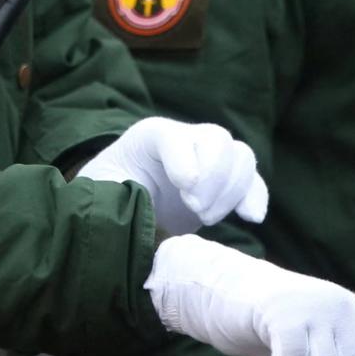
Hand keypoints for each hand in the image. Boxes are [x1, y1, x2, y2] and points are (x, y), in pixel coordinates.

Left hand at [78, 117, 269, 236]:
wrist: (121, 208)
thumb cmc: (104, 197)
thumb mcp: (99, 192)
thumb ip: (111, 196)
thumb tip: (137, 214)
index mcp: (150, 137)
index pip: (173, 137)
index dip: (183, 160)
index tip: (185, 188)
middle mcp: (186, 140)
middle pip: (218, 140)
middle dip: (212, 177)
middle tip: (194, 207)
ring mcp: (210, 161)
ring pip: (241, 157)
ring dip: (231, 191)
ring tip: (205, 217)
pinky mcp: (225, 187)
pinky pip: (253, 182)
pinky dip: (256, 198)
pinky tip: (250, 218)